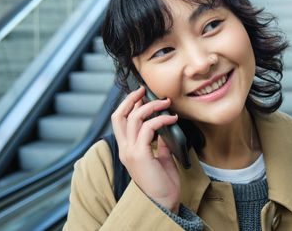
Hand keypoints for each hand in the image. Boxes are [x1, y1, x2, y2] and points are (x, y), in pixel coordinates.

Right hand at [111, 86, 180, 212]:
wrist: (164, 202)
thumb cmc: (163, 183)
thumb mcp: (160, 157)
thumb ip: (159, 143)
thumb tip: (164, 128)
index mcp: (127, 149)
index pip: (119, 121)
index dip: (127, 104)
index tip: (141, 94)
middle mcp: (124, 149)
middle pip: (120, 116)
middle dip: (131, 99)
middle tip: (145, 90)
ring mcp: (130, 151)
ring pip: (134, 118)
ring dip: (151, 107)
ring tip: (166, 103)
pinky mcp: (140, 155)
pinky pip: (149, 128)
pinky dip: (161, 119)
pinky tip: (172, 119)